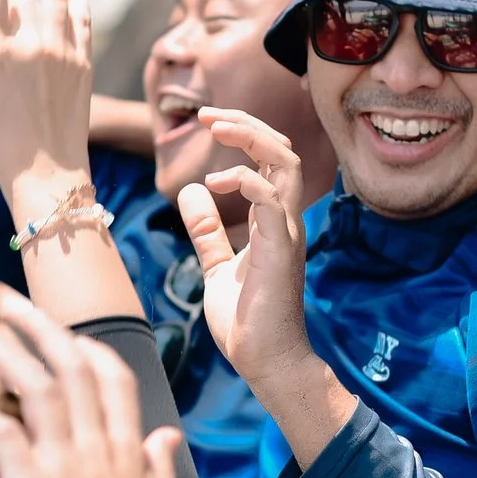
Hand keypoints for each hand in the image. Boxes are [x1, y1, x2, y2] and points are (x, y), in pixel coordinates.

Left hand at [0, 294, 186, 477]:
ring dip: (9, 356)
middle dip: (40, 327)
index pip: (111, 378)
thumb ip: (160, 469)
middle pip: (70, 365)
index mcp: (127, 451)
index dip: (87, 348)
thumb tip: (166, 438)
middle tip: (8, 303)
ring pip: (38, 388)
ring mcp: (66, 463)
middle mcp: (98, 446)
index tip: (68, 333)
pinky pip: (1, 437)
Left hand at [175, 108, 317, 392]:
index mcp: (271, 220)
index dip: (243, 132)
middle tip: (208, 115)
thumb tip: (190, 193)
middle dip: (246, 123)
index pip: (269, 158)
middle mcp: (285, 219)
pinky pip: (272, 201)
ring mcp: (286, 233)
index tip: (209, 120)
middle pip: (281, 150)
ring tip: (217, 128)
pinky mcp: (281, 251)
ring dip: (252, 138)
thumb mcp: (218, 266)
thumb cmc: (248, 320)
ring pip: (285, 164)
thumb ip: (207, 231)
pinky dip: (246, 181)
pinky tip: (216, 185)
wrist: (267, 362)